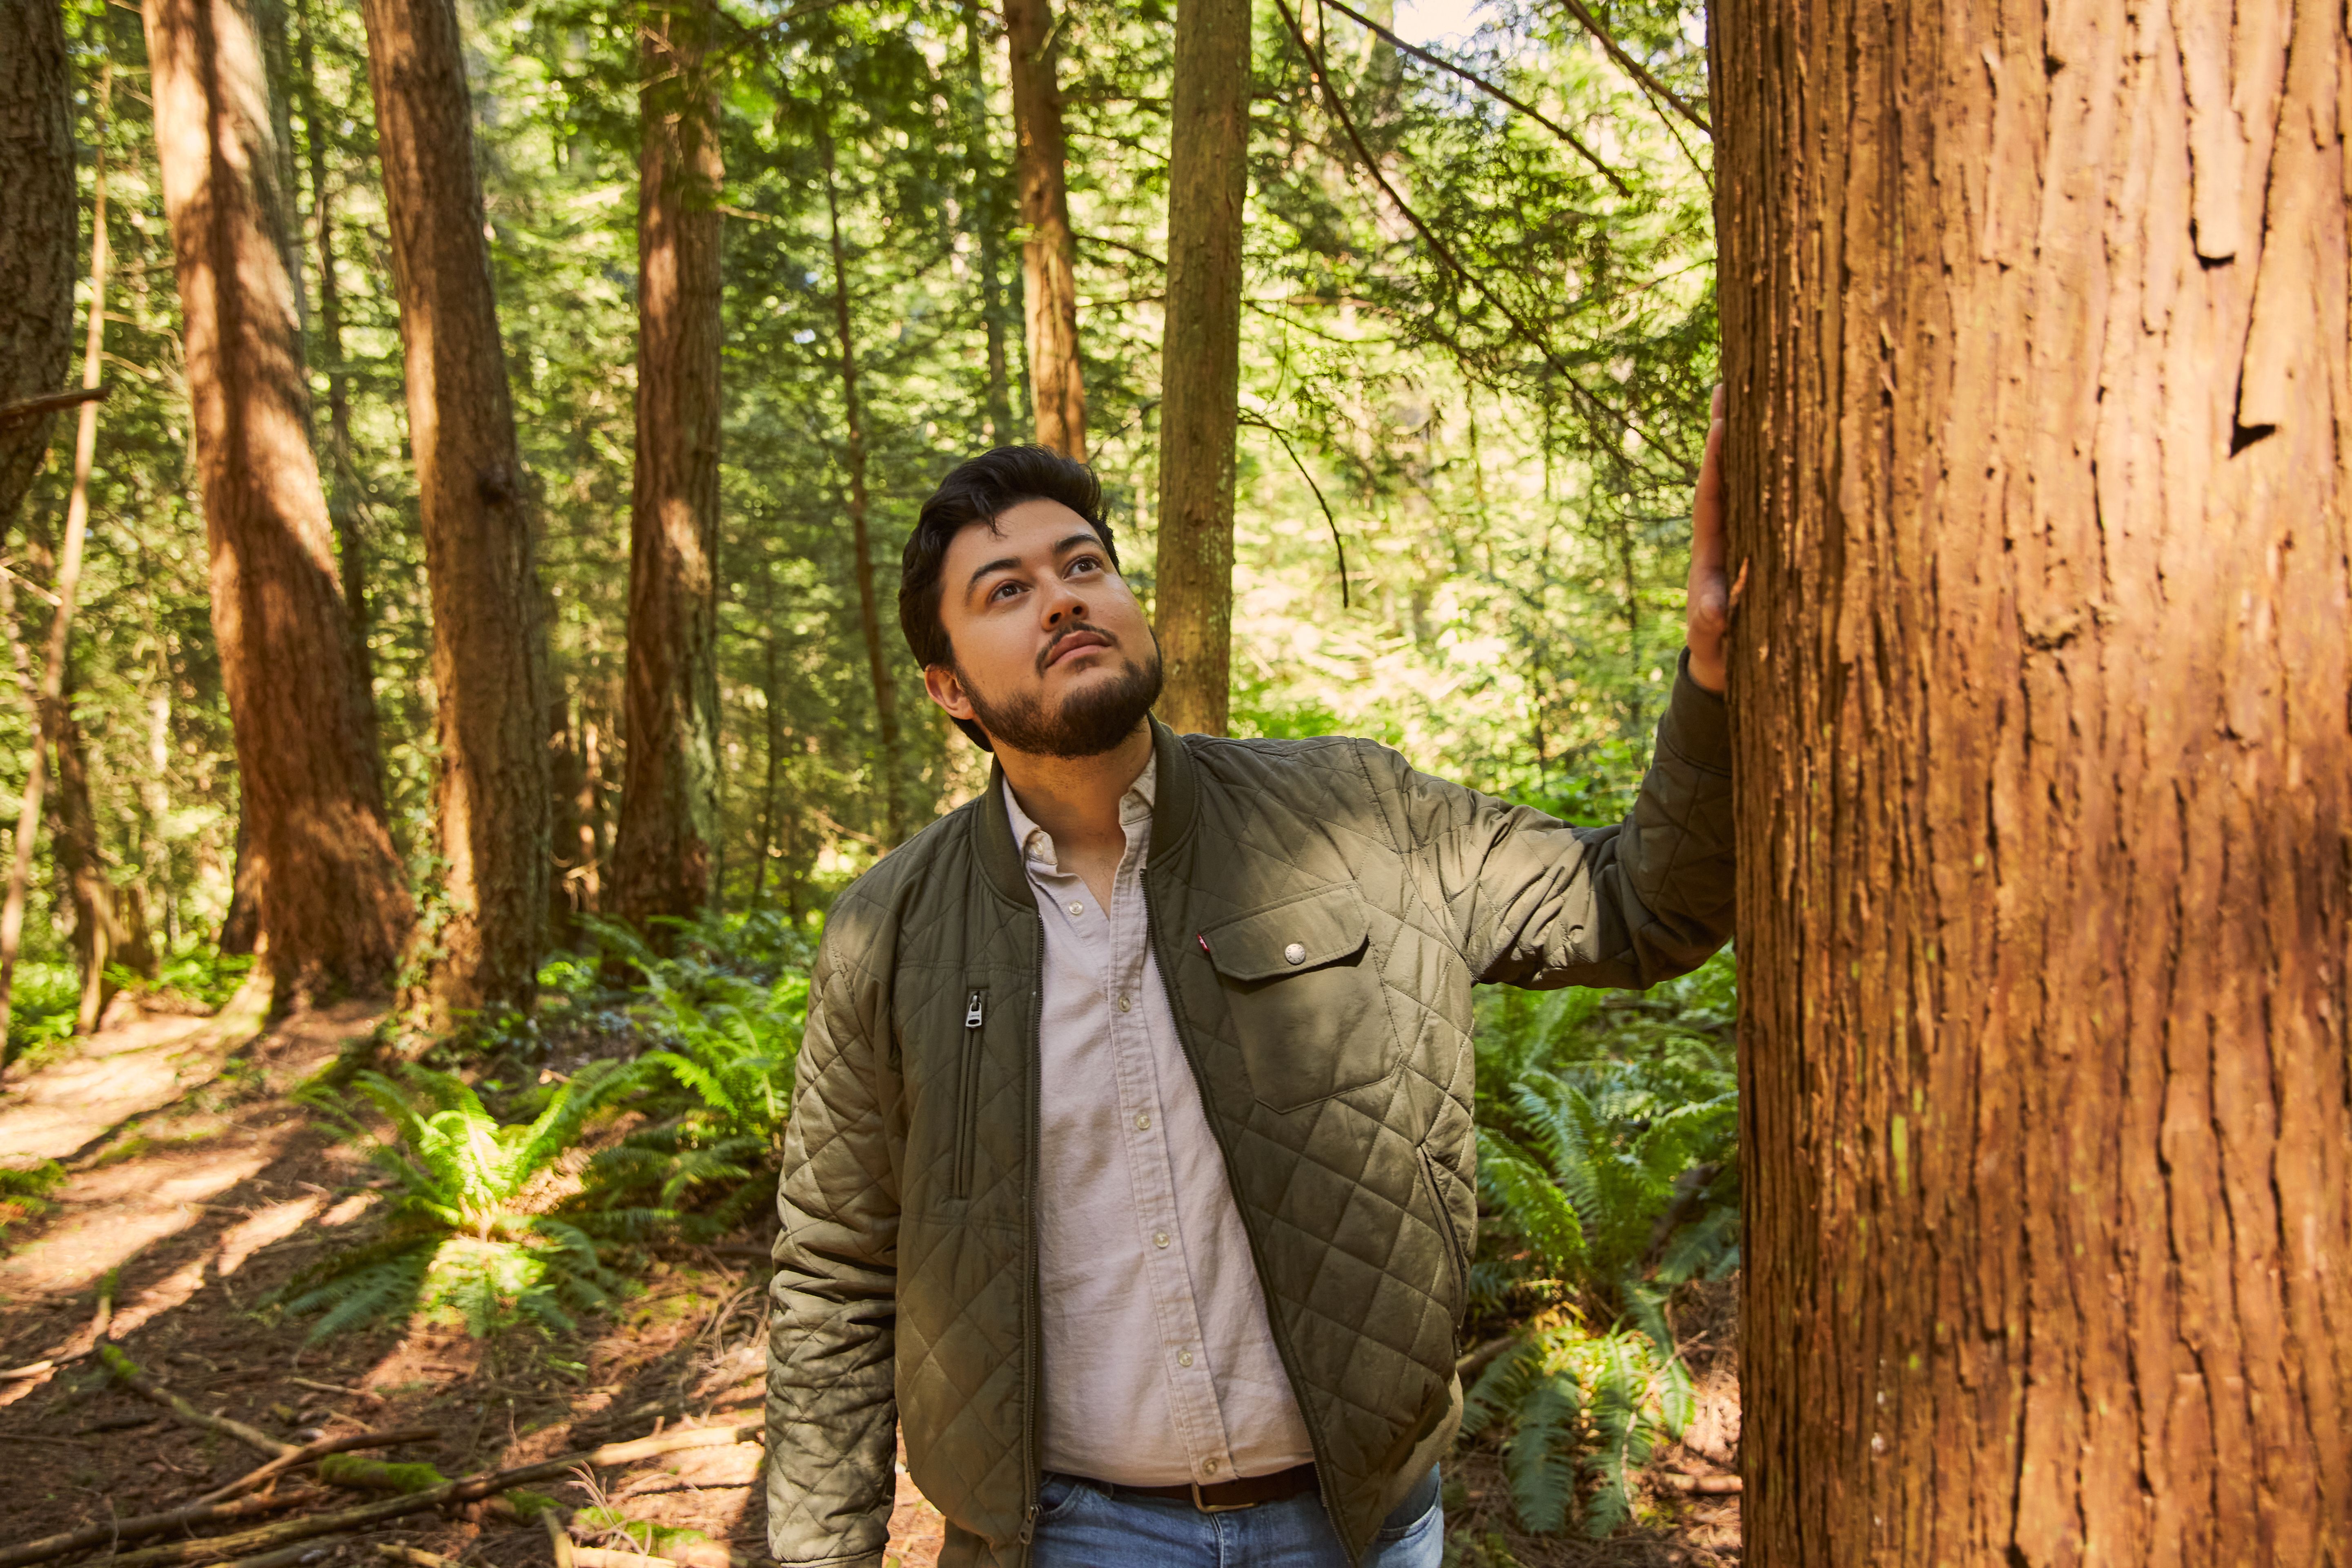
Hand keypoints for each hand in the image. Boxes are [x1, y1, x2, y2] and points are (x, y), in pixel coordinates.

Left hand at [1683, 384, 1741, 693]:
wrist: (1720, 664)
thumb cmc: (1717, 651)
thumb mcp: (1713, 641)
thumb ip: (1712, 624)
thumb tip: (1714, 610)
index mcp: (1710, 549)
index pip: (1712, 495)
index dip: (1714, 461)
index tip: (1717, 425)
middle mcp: (1724, 532)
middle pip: (1725, 472)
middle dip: (1725, 430)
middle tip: (1725, 382)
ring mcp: (1741, 533)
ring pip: (1744, 477)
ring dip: (1747, 438)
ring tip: (1748, 390)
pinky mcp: (1758, 542)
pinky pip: (1765, 495)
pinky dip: (1772, 465)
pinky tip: (1787, 436)